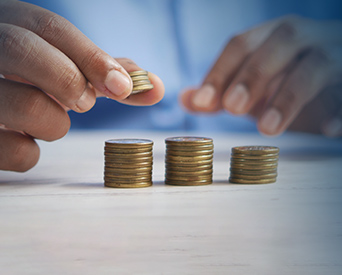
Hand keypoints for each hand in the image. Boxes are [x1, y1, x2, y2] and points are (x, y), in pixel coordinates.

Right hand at [0, 0, 163, 180]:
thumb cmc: (2, 87)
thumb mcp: (44, 67)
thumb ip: (97, 72)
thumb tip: (153, 86)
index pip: (43, 24)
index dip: (90, 54)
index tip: (123, 85)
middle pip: (18, 48)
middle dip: (67, 78)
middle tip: (86, 102)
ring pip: (21, 106)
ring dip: (54, 123)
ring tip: (45, 123)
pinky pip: (10, 150)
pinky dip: (29, 153)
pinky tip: (13, 143)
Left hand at [180, 15, 341, 136]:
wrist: (341, 82)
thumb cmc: (292, 81)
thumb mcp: (255, 87)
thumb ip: (222, 92)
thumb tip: (184, 99)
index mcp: (275, 34)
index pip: (242, 44)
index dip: (220, 71)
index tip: (203, 103)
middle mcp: (307, 37)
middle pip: (281, 43)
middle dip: (254, 75)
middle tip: (232, 108)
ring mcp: (337, 54)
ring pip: (317, 65)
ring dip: (289, 96)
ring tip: (267, 129)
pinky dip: (340, 110)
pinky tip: (328, 131)